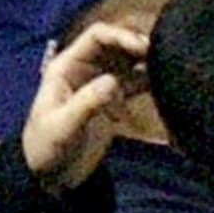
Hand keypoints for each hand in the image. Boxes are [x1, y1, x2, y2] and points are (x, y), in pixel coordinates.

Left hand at [20, 23, 149, 192]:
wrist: (50, 176)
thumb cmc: (47, 147)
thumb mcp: (63, 125)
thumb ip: (87, 102)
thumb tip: (114, 81)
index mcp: (68, 66)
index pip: (97, 36)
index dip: (120, 36)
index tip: (141, 47)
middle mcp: (86, 67)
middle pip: (116, 44)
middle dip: (137, 44)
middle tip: (161, 52)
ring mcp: (101, 82)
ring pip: (128, 60)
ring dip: (146, 59)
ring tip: (167, 62)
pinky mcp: (114, 98)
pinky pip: (135, 80)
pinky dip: (149, 78)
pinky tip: (164, 80)